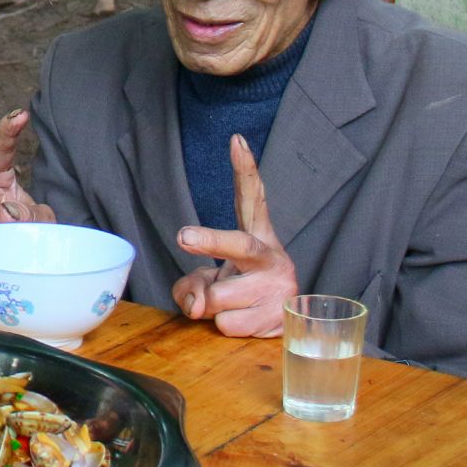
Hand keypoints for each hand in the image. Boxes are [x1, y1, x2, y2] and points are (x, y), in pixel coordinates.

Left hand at [171, 134, 297, 337]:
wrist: (282, 320)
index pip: (251, 197)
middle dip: (210, 241)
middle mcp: (271, 256)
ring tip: (231, 303)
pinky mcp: (279, 316)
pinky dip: (224, 326)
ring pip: (219, 297)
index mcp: (257, 235)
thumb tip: (198, 306)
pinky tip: (244, 319)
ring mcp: (278, 286)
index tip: (235, 140)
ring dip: (212, 306)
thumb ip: (192, 285)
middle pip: (239, 244)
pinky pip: (227, 324)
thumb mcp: (210, 278)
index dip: (245, 169)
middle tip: (184, 237)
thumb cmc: (241, 290)